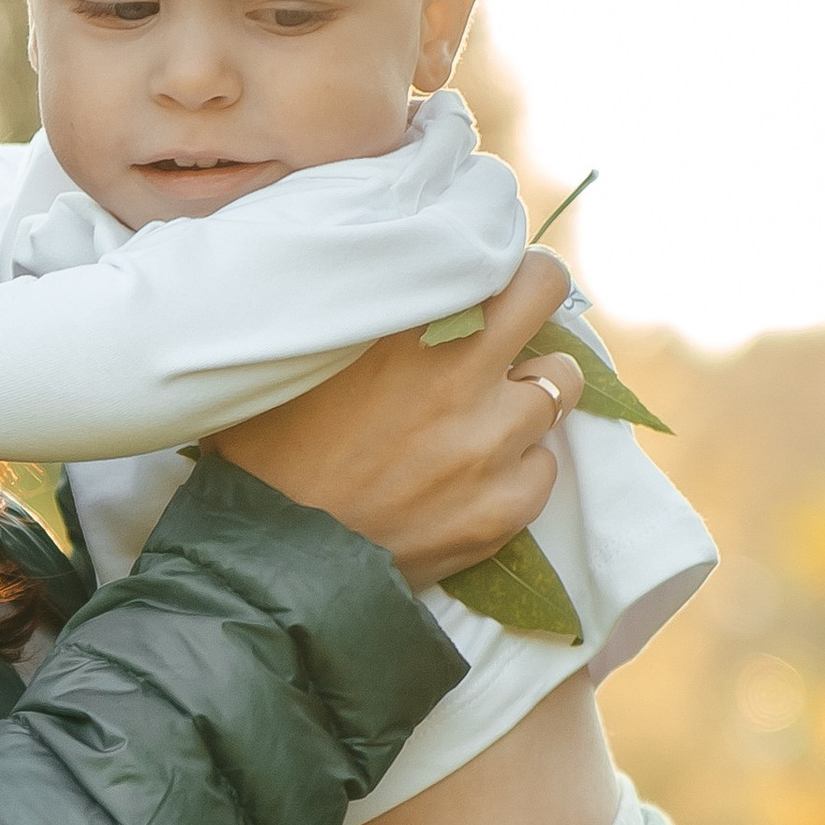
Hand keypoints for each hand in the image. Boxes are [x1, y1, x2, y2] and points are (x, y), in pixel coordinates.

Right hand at [209, 249, 583, 594]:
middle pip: (548, 298)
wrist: (272, 562)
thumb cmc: (265, 455)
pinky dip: (517, 468)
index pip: (506, 262)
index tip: (492, 283)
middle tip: (511, 327)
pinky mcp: (502, 509)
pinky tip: (475, 478)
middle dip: (536, 306)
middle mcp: (461, 374)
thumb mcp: (297, 359)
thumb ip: (355, 315)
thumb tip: (389, 282)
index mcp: (410, 329)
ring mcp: (491, 444)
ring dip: (530, 390)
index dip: (505, 269)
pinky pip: (543, 469)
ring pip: (559, 387)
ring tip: (489, 412)